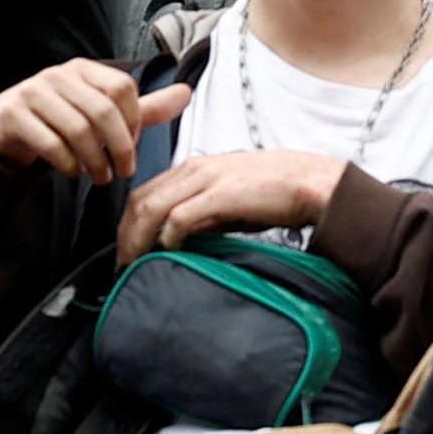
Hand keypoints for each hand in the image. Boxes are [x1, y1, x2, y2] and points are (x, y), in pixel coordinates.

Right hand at [0, 59, 179, 181]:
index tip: (133, 146)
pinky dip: (68, 164)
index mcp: (84, 70)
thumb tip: (187, 92)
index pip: (122, 88)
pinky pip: (50, 143)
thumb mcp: (102, 114)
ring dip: (94, 161)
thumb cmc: (60, 121)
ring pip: (77, 129)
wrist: (4, 130)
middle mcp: (58, 75)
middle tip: (122, 172)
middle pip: (102, 111)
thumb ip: (143, 108)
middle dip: (119, 147)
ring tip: (100, 176)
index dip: (134, 121)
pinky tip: (74, 173)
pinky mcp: (13, 114)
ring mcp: (32, 92)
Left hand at [120, 147, 350, 260]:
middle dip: (125, 235)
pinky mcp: (219, 195)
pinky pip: (179, 217)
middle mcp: (193, 170)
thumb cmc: (274, 193)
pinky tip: (167, 253)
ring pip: (151, 208)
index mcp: (193, 169)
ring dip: (137, 240)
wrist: (310, 183)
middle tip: (122, 264)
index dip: (128, 224)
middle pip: (140, 201)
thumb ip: (202, 213)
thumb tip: (178, 238)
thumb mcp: (229, 199)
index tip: (126, 250)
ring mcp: (205, 180)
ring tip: (134, 265)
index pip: (145, 193)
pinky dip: (167, 237)